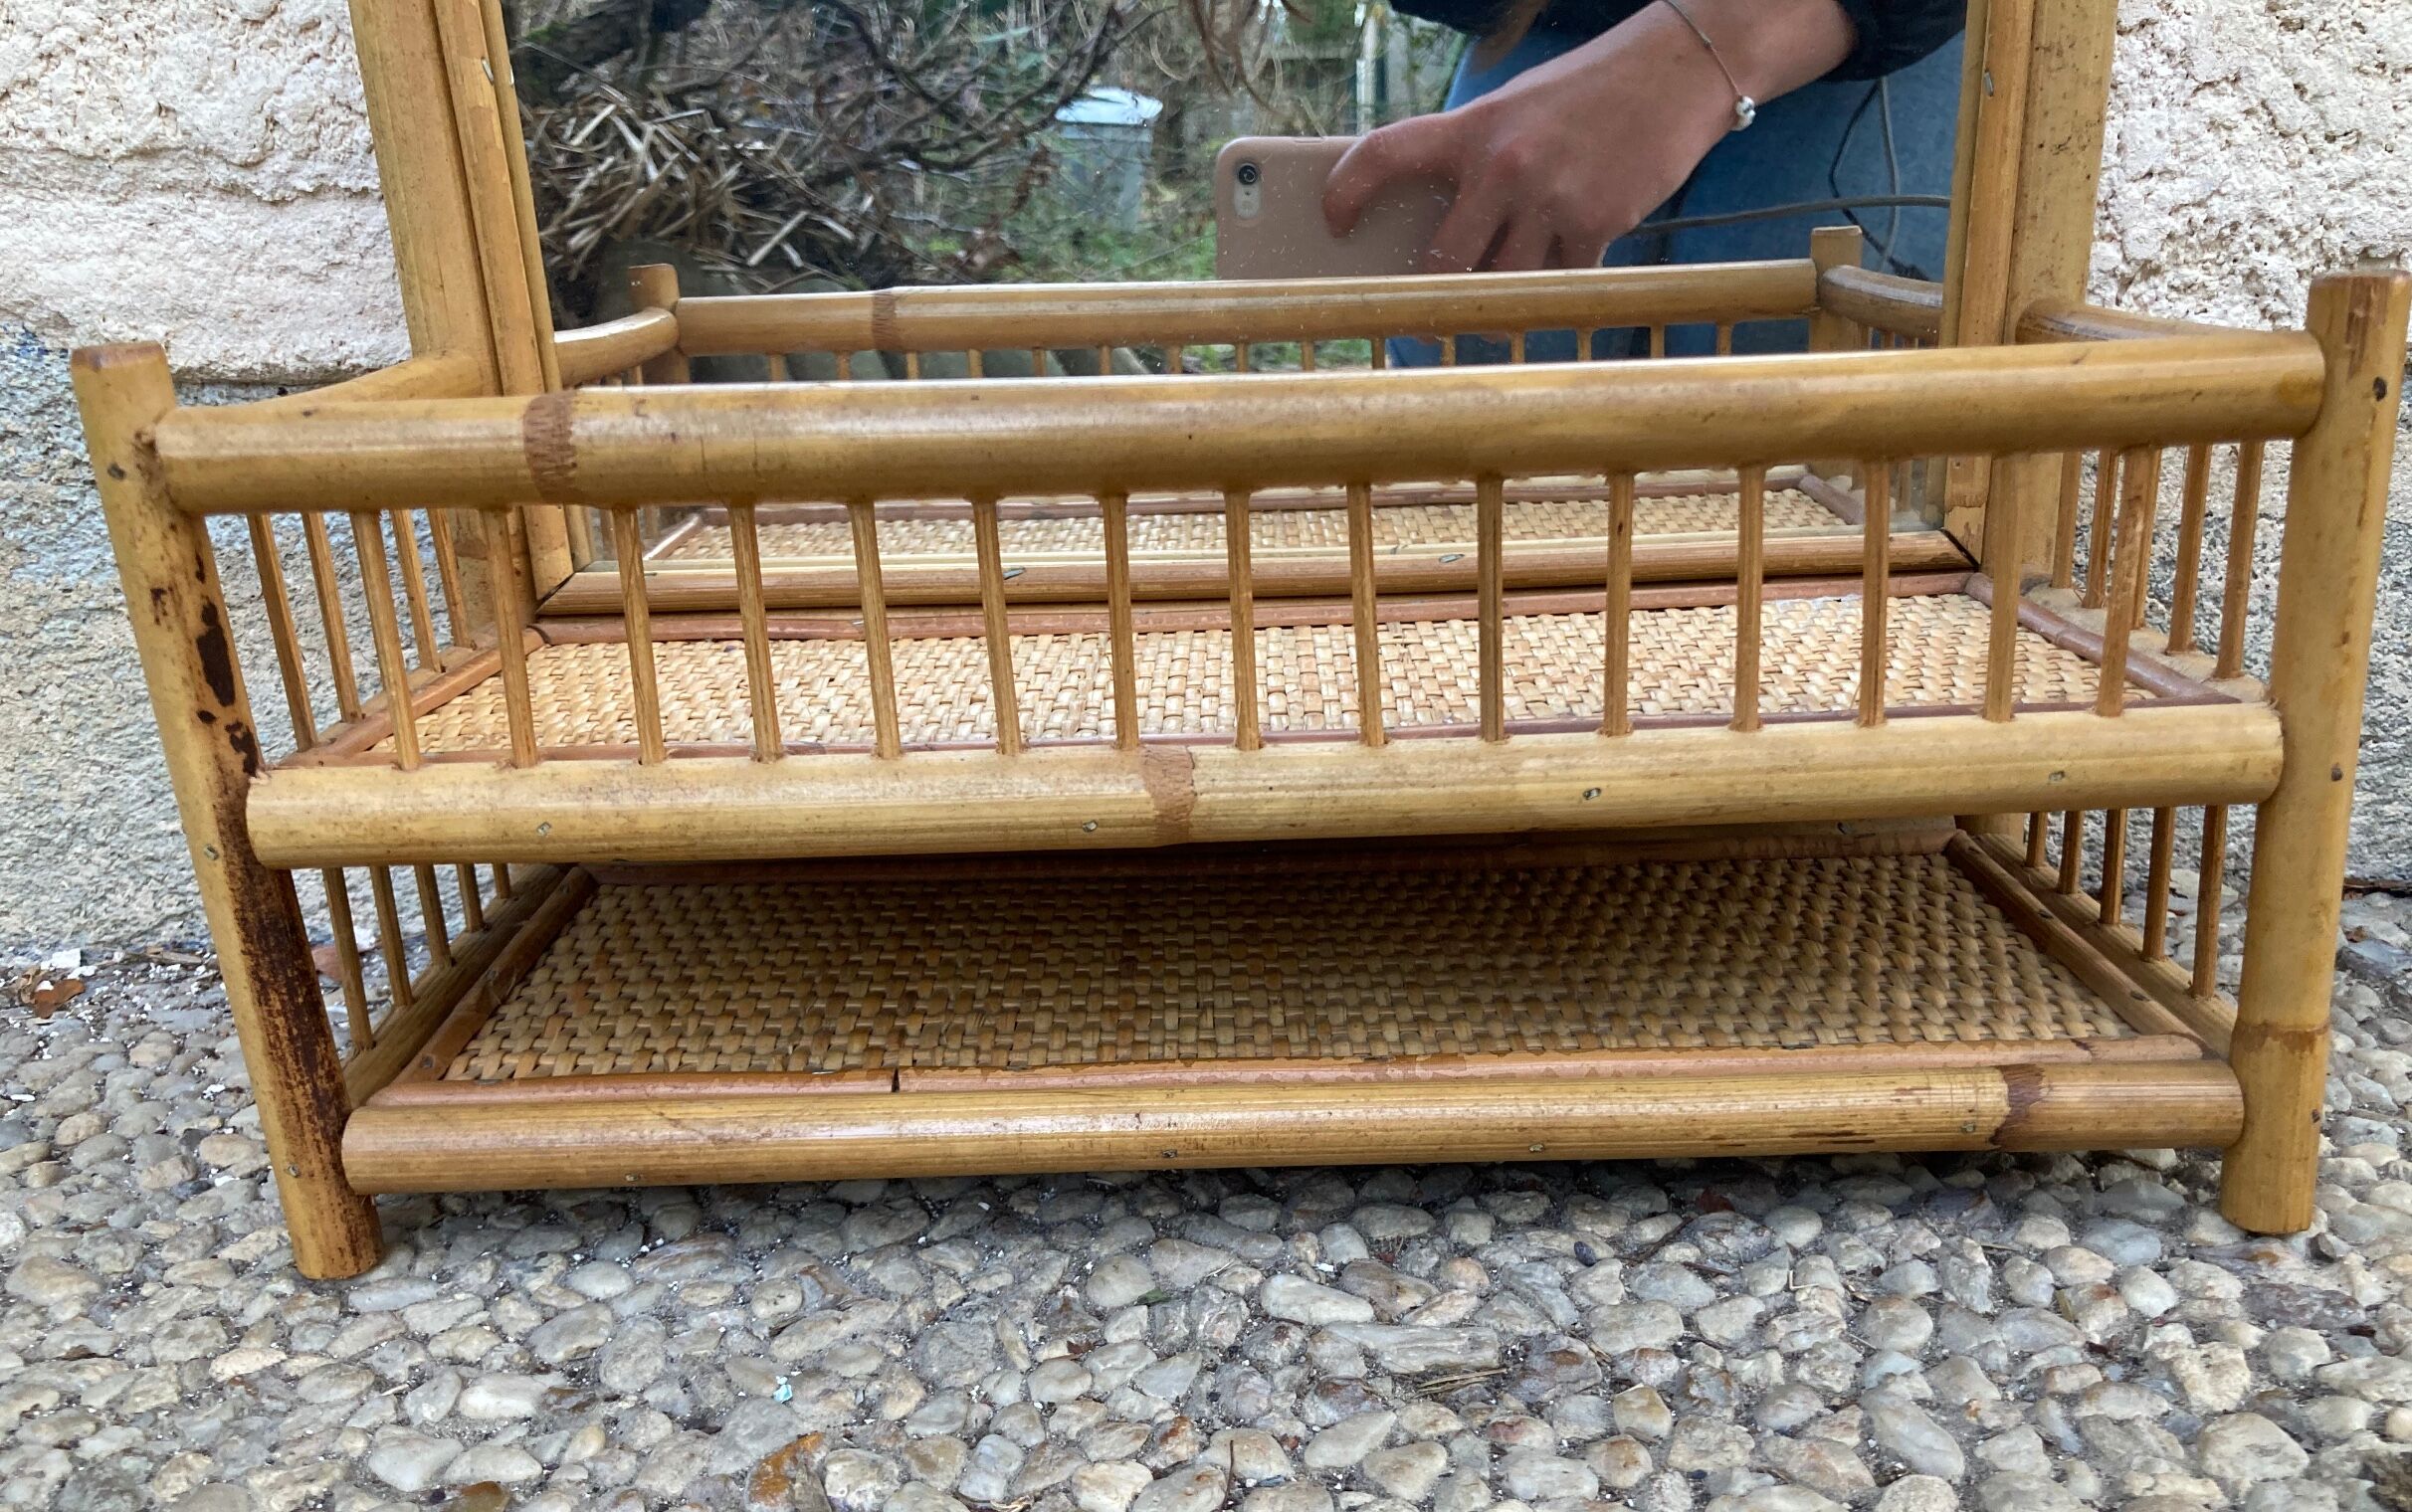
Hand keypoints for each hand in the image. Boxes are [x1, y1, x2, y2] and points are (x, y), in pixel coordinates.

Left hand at [1323, 0, 1853, 272]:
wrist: (1678, 69)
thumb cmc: (1589, 95)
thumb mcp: (1517, 111)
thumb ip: (1477, 162)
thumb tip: (1442, 229)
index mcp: (1473, 128)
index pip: (1385, 154)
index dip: (1347, 191)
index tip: (1333, 221)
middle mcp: (1502, 165)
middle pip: (1443, 260)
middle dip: (1434, 294)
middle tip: (1427, 315)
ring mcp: (1549, 200)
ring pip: (1501, 285)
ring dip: (1499, 302)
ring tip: (1498, 307)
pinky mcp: (1595, 226)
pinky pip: (1560, 285)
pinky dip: (1558, 289)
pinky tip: (1564, 275)